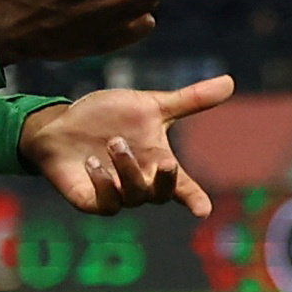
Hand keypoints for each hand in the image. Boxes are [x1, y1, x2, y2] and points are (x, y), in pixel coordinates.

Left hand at [19, 76, 235, 215]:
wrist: (61, 123)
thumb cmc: (106, 117)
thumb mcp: (149, 105)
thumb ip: (189, 101)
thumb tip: (230, 81)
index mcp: (157, 163)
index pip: (182, 186)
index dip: (194, 198)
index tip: (203, 210)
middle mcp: (139, 183)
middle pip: (160, 194)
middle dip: (165, 181)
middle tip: (167, 162)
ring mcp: (115, 195)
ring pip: (133, 196)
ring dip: (127, 169)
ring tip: (113, 142)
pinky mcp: (91, 201)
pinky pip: (105, 204)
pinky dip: (102, 183)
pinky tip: (92, 162)